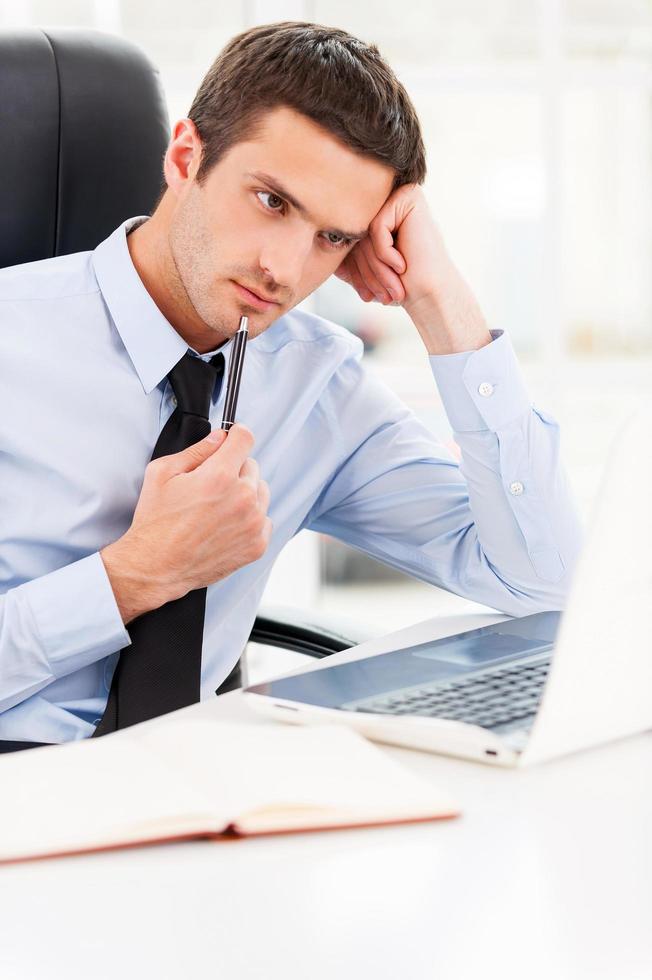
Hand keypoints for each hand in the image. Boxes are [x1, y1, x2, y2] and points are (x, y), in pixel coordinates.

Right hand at [101, 424, 271, 621]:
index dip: (235, 435)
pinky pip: (264, 518)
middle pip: (252, 465)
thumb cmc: (156, 523)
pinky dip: (249, 518)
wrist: (155, 566)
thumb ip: (196, 451)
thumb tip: (218, 439)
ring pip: (260, 491)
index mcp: (220, 476)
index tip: (232, 439)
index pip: (245, 438)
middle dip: (233, 468)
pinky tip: (225, 524)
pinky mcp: (256, 544)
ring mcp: (252, 523)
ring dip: (244, 493)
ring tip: (217, 507)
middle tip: (210, 485)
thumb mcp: (162, 474)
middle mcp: (242, 498)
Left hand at [334, 184, 491, 353]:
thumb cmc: (401, 285)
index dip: (355, 270)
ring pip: (364, 230)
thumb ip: (344, 254)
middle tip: (376, 298)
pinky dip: (384, 252)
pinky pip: (375, 227)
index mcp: (379, 216)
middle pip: (356, 232)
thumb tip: (315, 240)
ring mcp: (399, 196)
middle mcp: (389, 201)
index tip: (366, 297)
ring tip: (391, 287)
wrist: (430, 294)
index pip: (349, 237)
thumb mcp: (364, 268)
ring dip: (375, 265)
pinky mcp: (408, 198)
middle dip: (365, 270)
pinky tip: (403, 264)